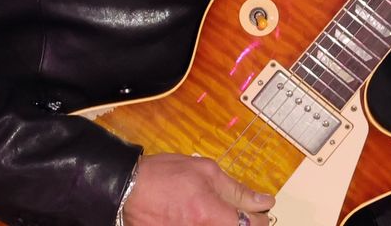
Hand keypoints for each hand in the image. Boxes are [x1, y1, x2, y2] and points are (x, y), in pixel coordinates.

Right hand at [121, 154, 272, 225]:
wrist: (127, 189)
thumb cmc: (164, 175)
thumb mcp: (204, 171)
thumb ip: (236, 189)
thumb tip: (263, 201)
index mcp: (211, 214)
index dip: (260, 218)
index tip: (259, 211)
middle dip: (244, 224)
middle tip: (240, 215)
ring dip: (226, 223)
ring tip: (214, 212)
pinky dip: (208, 224)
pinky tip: (201, 217)